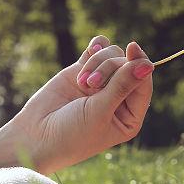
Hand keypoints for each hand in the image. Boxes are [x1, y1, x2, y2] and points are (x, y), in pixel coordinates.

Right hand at [16, 40, 153, 172]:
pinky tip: (92, 50)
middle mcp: (119, 98)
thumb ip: (122, 85)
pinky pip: (98, 49)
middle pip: (127, 65)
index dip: (140, 65)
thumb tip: (148, 64)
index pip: (144, 84)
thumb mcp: (100, 111)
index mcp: (129, 116)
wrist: (34, 136)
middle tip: (90, 85)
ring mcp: (101, 83)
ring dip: (97, 63)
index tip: (132, 48)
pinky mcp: (83, 71)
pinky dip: (97, 47)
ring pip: (113, 55)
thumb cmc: (71, 134)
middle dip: (109, 69)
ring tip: (82, 82)